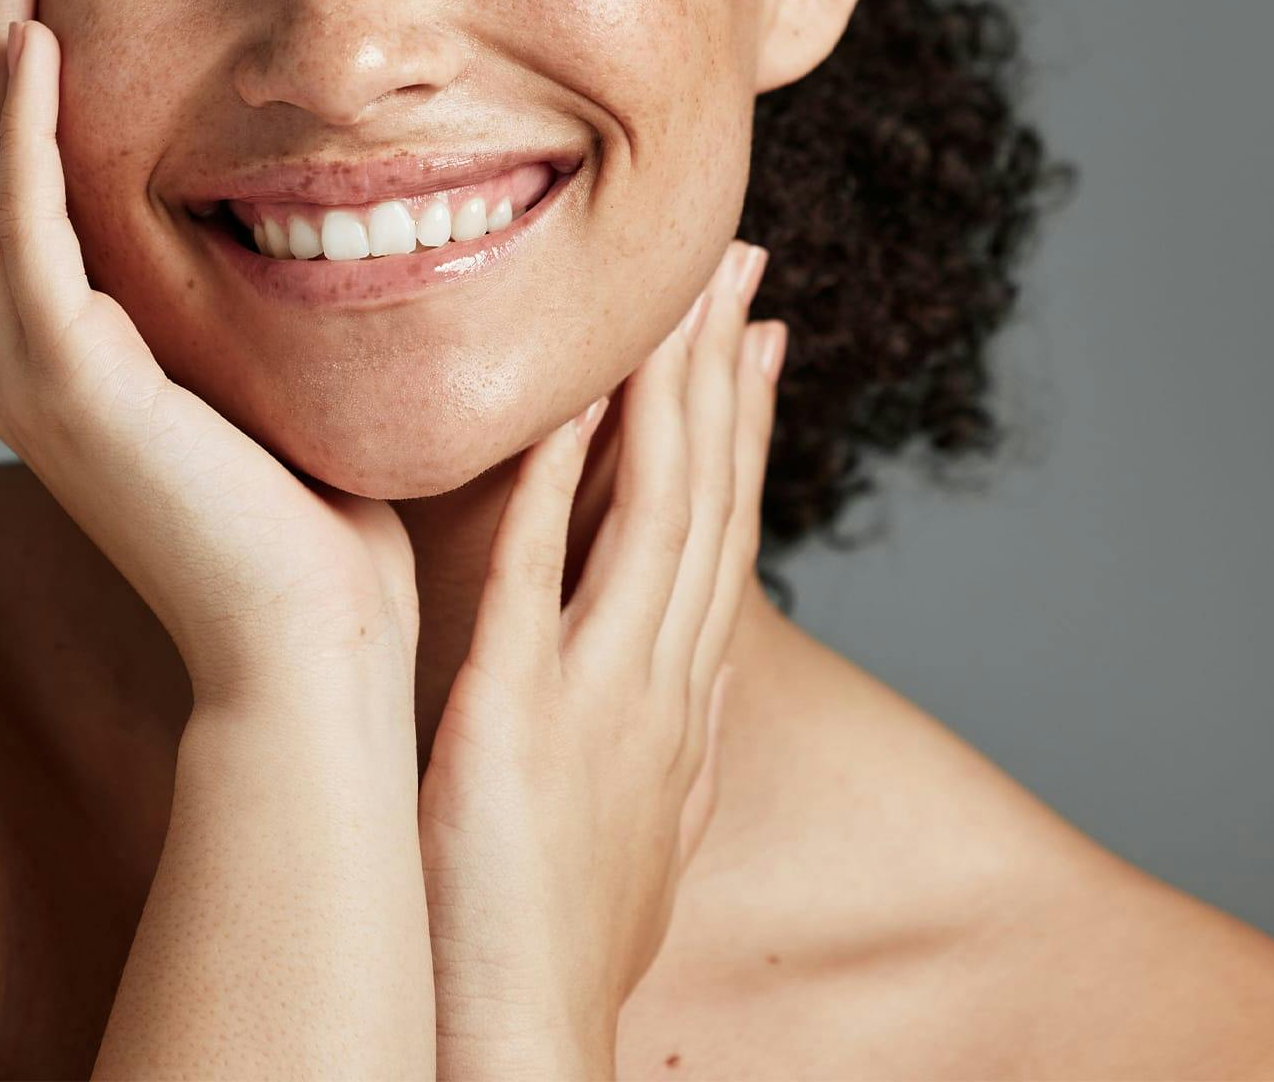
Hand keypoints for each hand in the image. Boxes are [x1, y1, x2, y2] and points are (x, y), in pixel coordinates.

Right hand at [0, 0, 420, 705]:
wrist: (320, 645)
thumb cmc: (331, 510)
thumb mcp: (294, 356)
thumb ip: (281, 270)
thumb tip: (343, 179)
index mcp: (84, 337)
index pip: (38, 161)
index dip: (34, 47)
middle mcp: (36, 343)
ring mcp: (36, 365)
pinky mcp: (63, 385)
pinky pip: (23, 228)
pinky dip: (19, 128)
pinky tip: (32, 35)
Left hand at [416, 238, 781, 1080]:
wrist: (525, 1049)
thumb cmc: (559, 939)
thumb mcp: (634, 821)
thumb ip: (653, 734)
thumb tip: (677, 684)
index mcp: (681, 701)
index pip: (725, 534)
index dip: (744, 429)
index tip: (754, 337)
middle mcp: (663, 683)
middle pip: (709, 498)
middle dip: (726, 376)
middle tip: (738, 269)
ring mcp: (602, 695)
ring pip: (655, 512)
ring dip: (669, 395)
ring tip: (678, 294)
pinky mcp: (519, 714)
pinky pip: (542, 569)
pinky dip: (556, 477)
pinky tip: (563, 398)